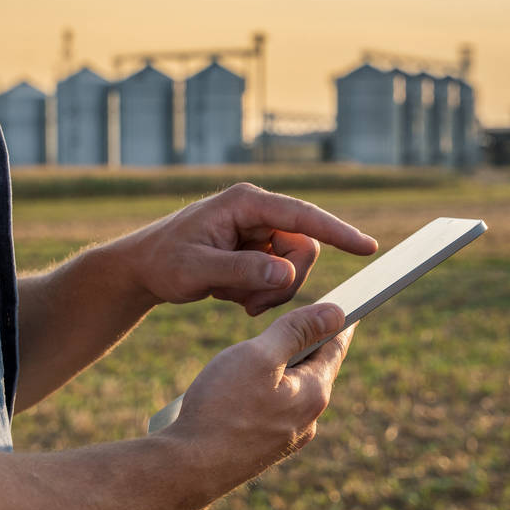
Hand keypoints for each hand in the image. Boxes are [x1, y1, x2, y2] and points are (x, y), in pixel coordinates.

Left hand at [122, 183, 376, 315]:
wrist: (142, 269)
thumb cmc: (163, 262)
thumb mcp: (196, 270)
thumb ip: (242, 271)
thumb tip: (287, 272)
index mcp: (245, 203)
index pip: (302, 215)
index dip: (337, 232)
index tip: (367, 248)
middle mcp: (257, 212)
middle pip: (303, 248)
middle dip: (285, 282)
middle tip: (250, 307)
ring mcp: (258, 231)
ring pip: (294, 266)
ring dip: (272, 292)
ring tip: (235, 301)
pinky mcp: (256, 250)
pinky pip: (280, 275)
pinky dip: (262, 294)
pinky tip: (232, 296)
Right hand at [164, 303, 354, 481]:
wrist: (187, 470)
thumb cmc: (221, 408)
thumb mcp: (260, 355)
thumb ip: (297, 330)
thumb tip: (336, 313)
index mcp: (314, 394)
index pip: (336, 347)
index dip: (338, 322)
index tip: (348, 304)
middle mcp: (308, 420)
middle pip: (314, 369)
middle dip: (306, 345)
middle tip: (301, 320)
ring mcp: (286, 438)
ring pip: (292, 391)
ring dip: (282, 370)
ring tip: (264, 353)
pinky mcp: (264, 449)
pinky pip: (274, 410)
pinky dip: (266, 391)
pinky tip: (242, 389)